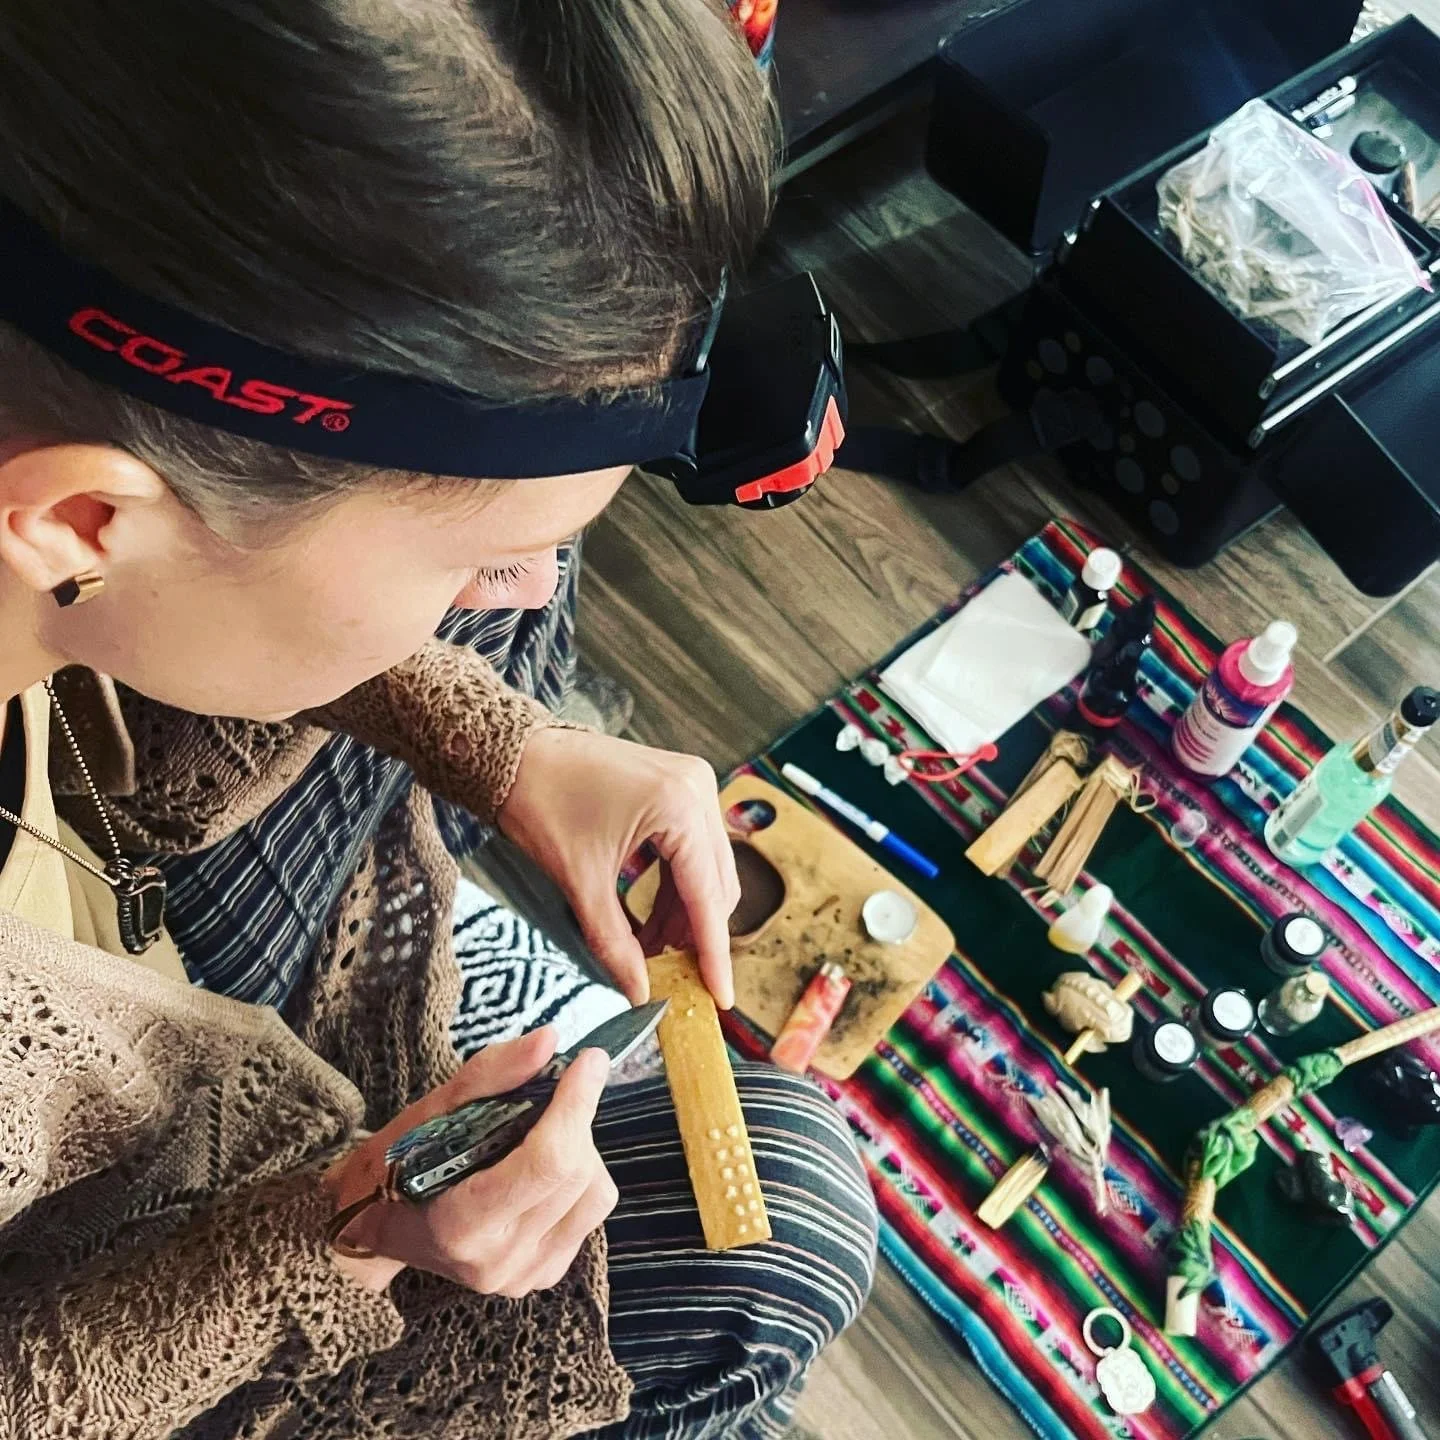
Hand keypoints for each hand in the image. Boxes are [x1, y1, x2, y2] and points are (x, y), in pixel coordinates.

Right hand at [325, 1027, 616, 1296]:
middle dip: (575, 1119)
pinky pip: (591, 1213)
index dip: (574, 1105)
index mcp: (459, 1226)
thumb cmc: (397, 1162)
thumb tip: (549, 1041)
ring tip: (540, 1135)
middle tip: (554, 1092)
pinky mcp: (545, 1276)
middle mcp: (497, 1262)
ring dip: (582, 1149)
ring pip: (595, 1193)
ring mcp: (524, 1276)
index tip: (588, 1060)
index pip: (546, 1163)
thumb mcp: (430, 1110)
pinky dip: (580, 1178)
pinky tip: (543, 1168)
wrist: (376, 1228)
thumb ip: (490, 1074)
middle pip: (575, 1174)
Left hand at [498, 728, 739, 1006]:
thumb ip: (615, 943)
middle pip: (716, 884)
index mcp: (678, 807)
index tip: (720, 998)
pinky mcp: (681, 786)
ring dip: (684, 913)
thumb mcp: (579, 882)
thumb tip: (640, 992)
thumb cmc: (541, 803)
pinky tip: (651, 916)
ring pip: (708, 869)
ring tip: (649, 948)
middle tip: (666, 974)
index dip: (714, 954)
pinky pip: (694, 848)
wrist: (515, 753)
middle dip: (694, 935)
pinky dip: (676, 886)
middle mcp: (697, 789)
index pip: (707, 896)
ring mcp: (693, 783)